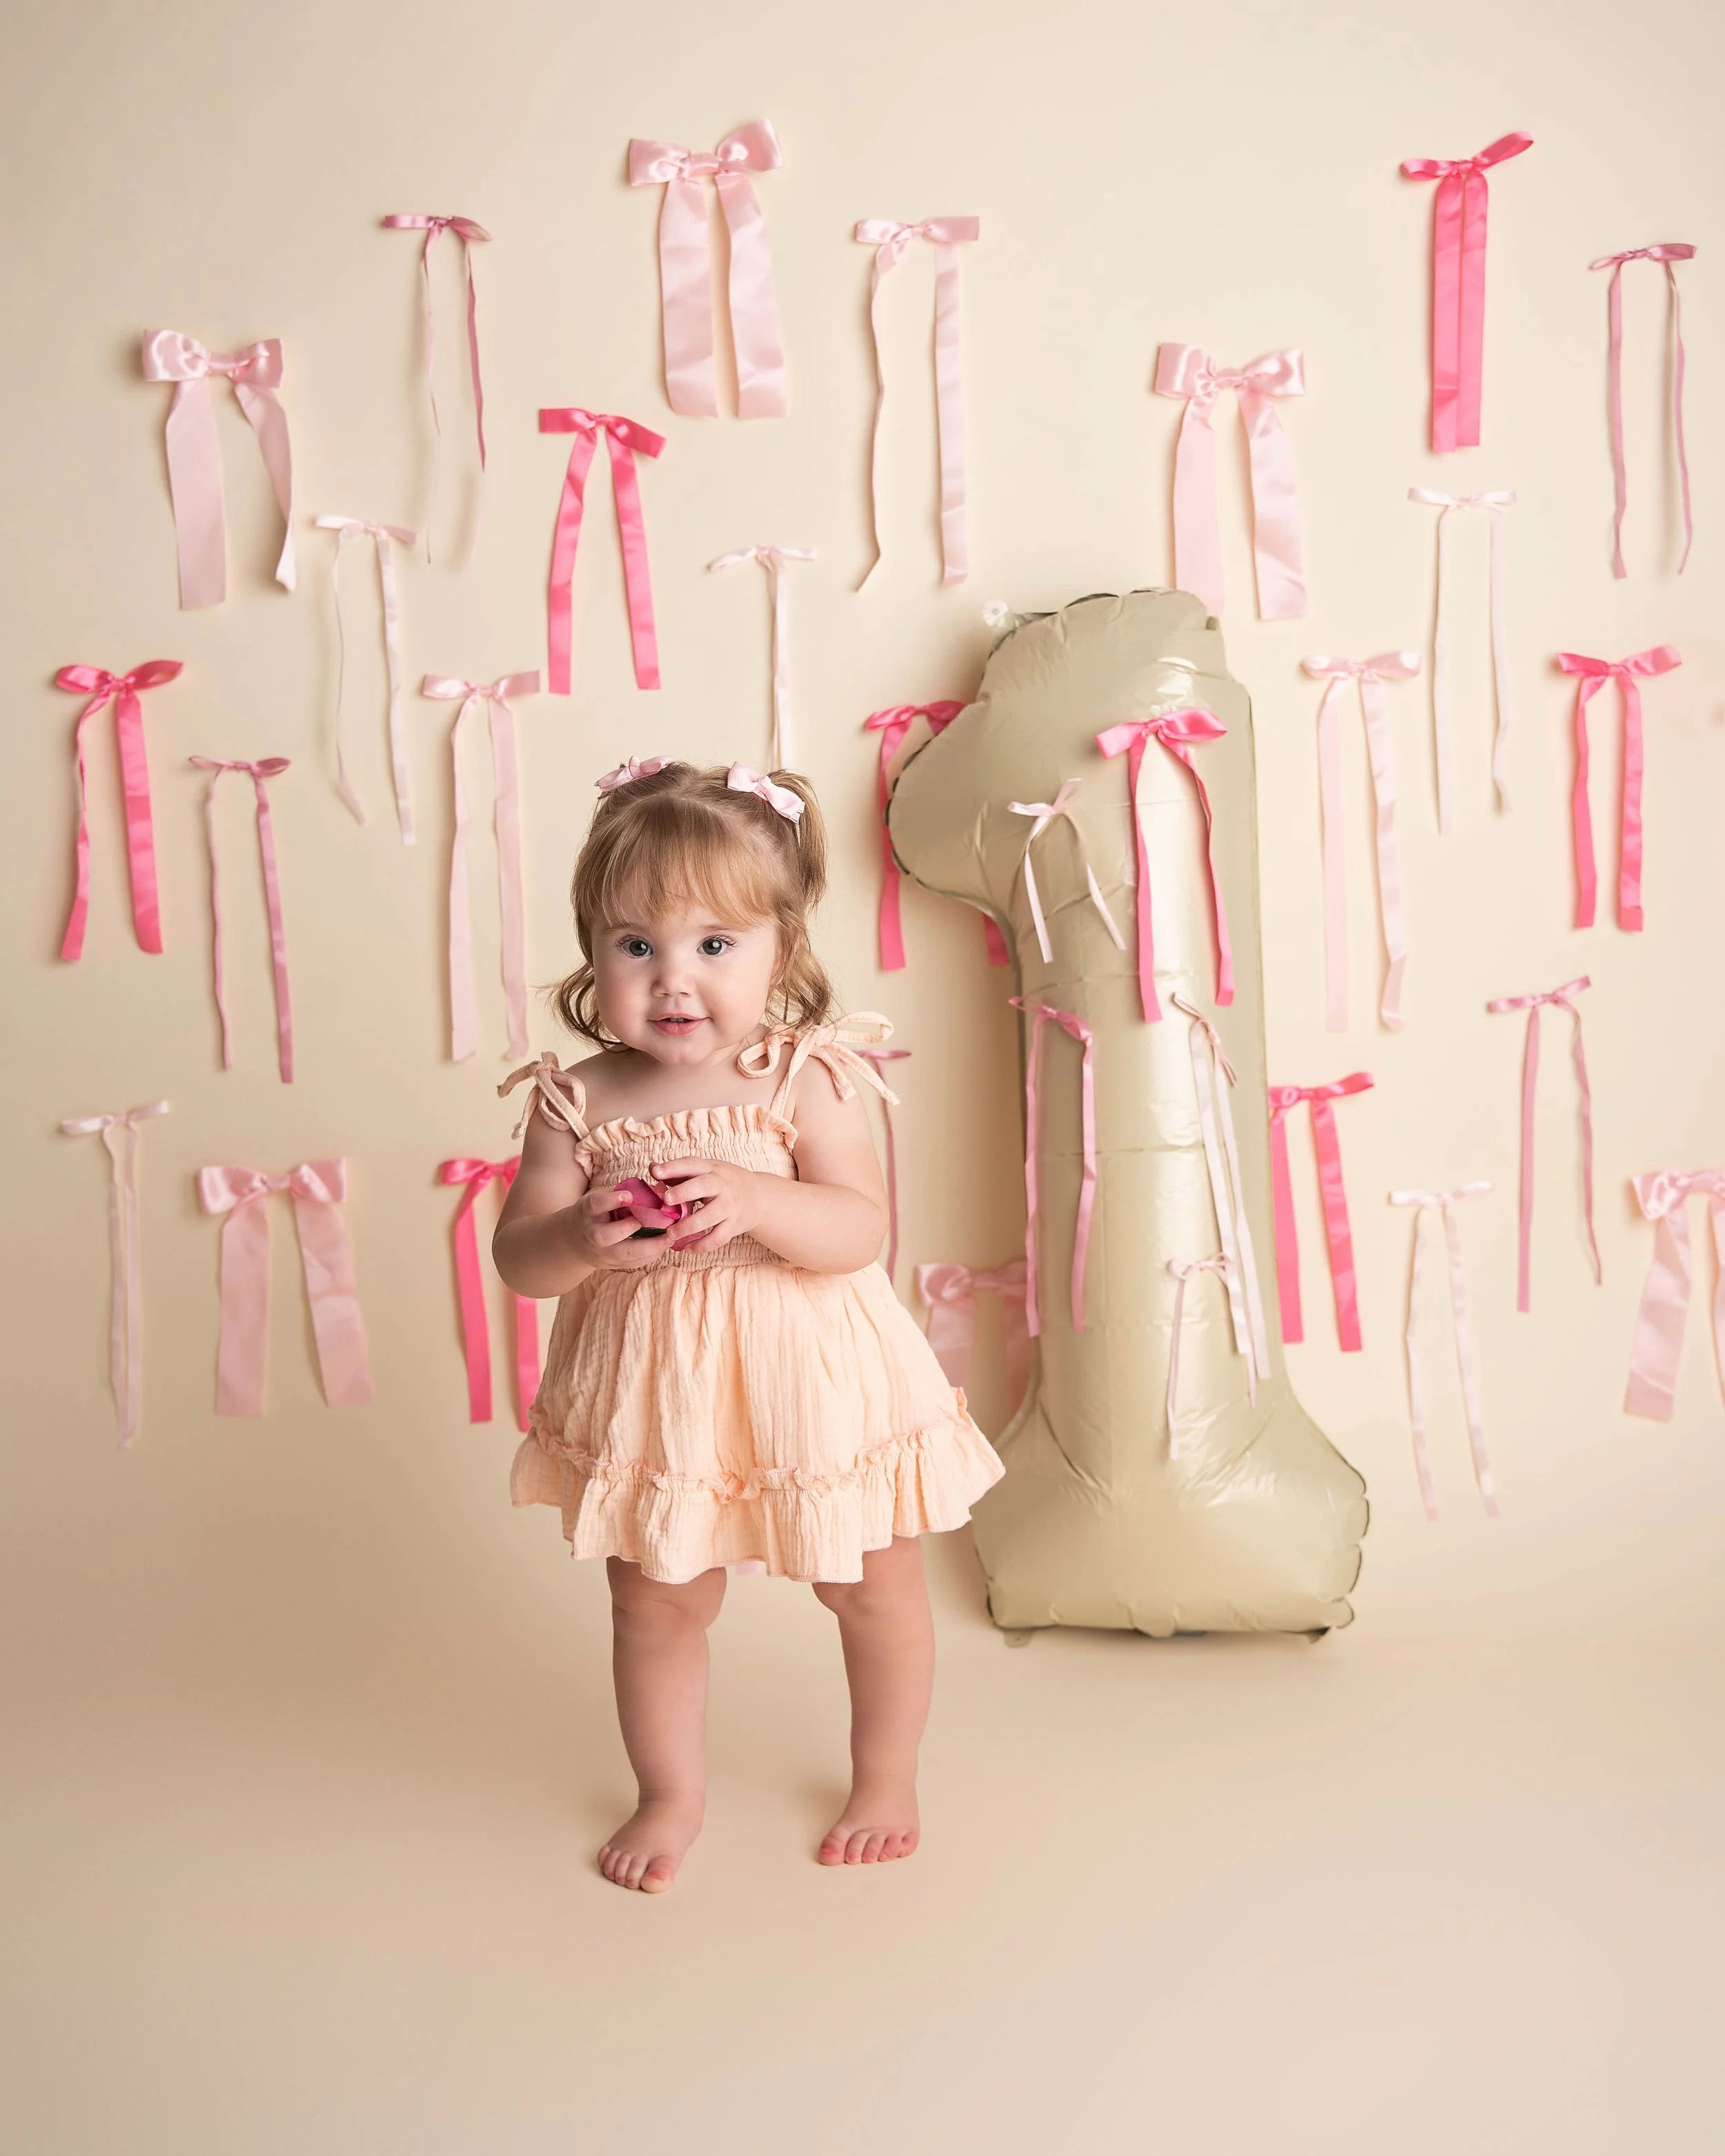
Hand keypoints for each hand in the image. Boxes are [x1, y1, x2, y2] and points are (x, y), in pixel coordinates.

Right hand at [561, 1184, 672, 1271]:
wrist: (578, 1239)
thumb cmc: (597, 1212)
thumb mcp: (602, 1196)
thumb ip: (623, 1192)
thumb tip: (658, 1190)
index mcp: (588, 1211)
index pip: (596, 1204)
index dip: (611, 1200)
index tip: (629, 1196)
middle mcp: (592, 1233)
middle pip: (605, 1236)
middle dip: (627, 1229)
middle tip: (650, 1221)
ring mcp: (602, 1252)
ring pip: (624, 1255)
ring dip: (650, 1247)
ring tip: (670, 1237)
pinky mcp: (613, 1264)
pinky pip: (634, 1263)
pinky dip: (652, 1255)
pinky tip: (665, 1245)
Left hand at [650, 1157, 765, 1252]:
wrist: (759, 1197)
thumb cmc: (723, 1183)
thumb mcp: (707, 1171)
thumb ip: (680, 1172)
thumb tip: (652, 1168)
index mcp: (711, 1169)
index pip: (692, 1164)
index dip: (673, 1168)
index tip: (655, 1172)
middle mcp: (722, 1185)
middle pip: (704, 1186)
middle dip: (684, 1192)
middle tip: (666, 1200)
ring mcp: (730, 1206)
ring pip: (710, 1216)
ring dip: (689, 1226)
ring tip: (671, 1234)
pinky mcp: (735, 1225)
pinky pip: (718, 1237)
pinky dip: (702, 1245)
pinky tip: (687, 1248)